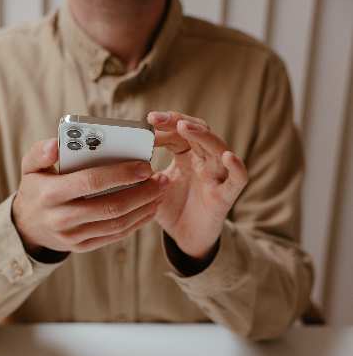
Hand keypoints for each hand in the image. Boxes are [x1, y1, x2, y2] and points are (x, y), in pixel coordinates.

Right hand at [12, 138, 168, 254]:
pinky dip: (136, 222)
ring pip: (116, 224)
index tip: (144, 165)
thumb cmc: (36, 187)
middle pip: (110, 207)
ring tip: (160, 191)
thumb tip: (56, 144)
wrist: (27, 225)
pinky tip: (149, 208)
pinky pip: (114, 236)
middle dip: (141, 192)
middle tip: (160, 178)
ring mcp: (72, 237)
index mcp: (49, 194)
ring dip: (143, 208)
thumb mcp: (29, 166)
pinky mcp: (82, 247)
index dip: (120, 174)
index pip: (90, 182)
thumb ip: (41, 152)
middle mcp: (60, 218)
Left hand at [147, 111, 248, 259]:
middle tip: (157, 119)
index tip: (147, 119)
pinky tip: (228, 157)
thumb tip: (118, 156)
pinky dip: (236, 167)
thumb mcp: (150, 186)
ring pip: (217, 148)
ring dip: (202, 135)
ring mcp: (217, 176)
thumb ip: (140, 172)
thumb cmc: (170, 208)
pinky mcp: (225, 195)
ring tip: (184, 126)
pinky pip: (237, 179)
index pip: (178, 132)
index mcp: (185, 155)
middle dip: (178, 122)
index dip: (165, 124)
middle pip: (198, 132)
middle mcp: (203, 160)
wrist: (185, 237)